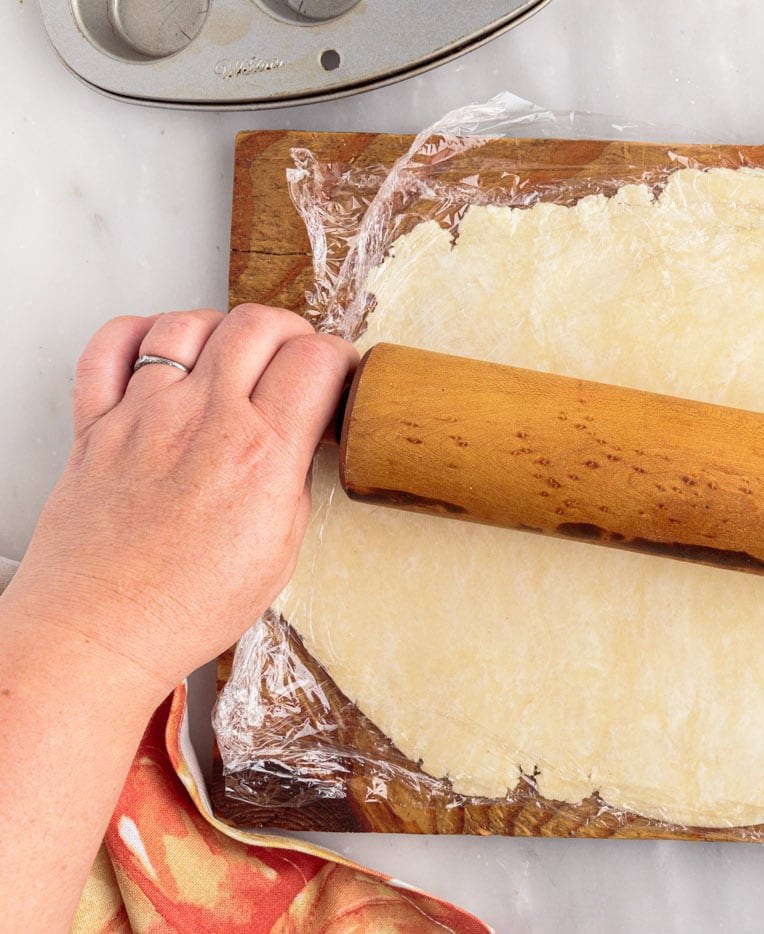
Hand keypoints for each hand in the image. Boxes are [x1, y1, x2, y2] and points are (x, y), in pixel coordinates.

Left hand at [4, 305, 356, 698]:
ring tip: (232, 353)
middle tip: (296, 355)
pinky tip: (161, 351)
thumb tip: (298, 441)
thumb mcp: (281, 549)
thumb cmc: (185, 606)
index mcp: (261, 454)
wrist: (100, 633)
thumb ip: (291, 479)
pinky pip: (110, 346)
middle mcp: (203, 421)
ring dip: (222, 327)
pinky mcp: (95, 424)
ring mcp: (144, 416)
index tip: (338, 372)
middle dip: (292, 330)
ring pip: (188, 323)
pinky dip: (139, 332)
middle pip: (259, 324)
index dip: (339, 357)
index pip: (316, 360)